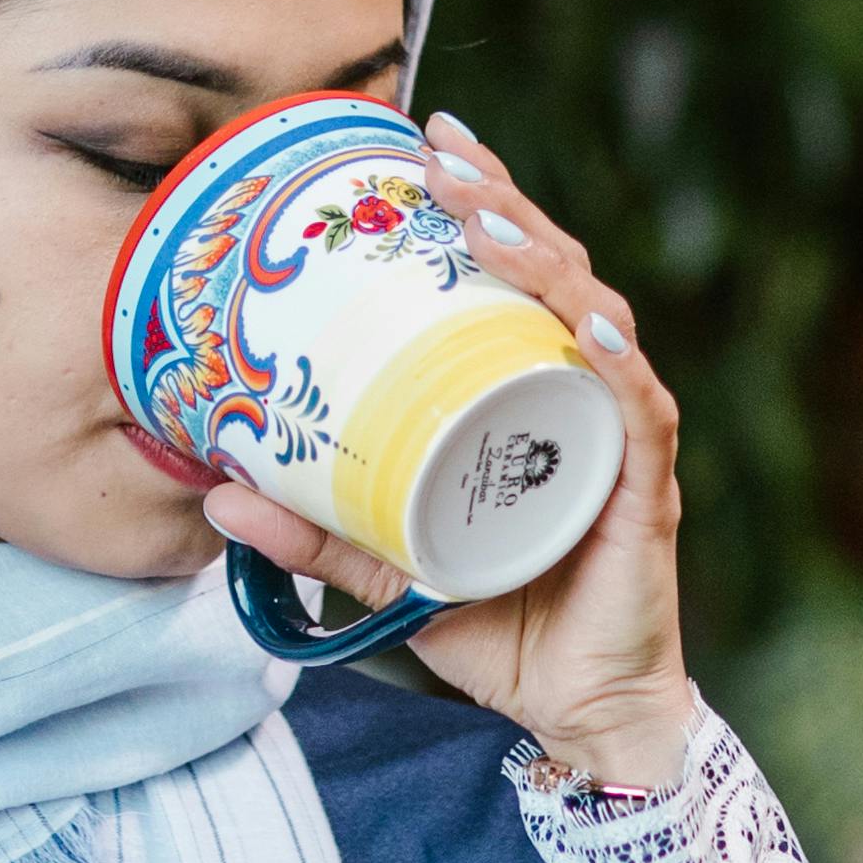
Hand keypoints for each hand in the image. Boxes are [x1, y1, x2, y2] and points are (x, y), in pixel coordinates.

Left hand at [200, 110, 695, 791]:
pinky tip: (590, 326)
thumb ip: (315, 530)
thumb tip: (217, 488)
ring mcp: (620, 440)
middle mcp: (584, 398)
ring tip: (485, 217)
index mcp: (532, 395)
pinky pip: (638, 413)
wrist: (579, 718)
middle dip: (501, 202)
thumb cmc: (501, 627)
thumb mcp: (387, 571)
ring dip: (544, 262)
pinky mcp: (644, 492)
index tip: (422, 144)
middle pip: (555, 274)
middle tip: (439, 149)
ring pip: (597, 321)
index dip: (480, 205)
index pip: (514, 280)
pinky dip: (617, 365)